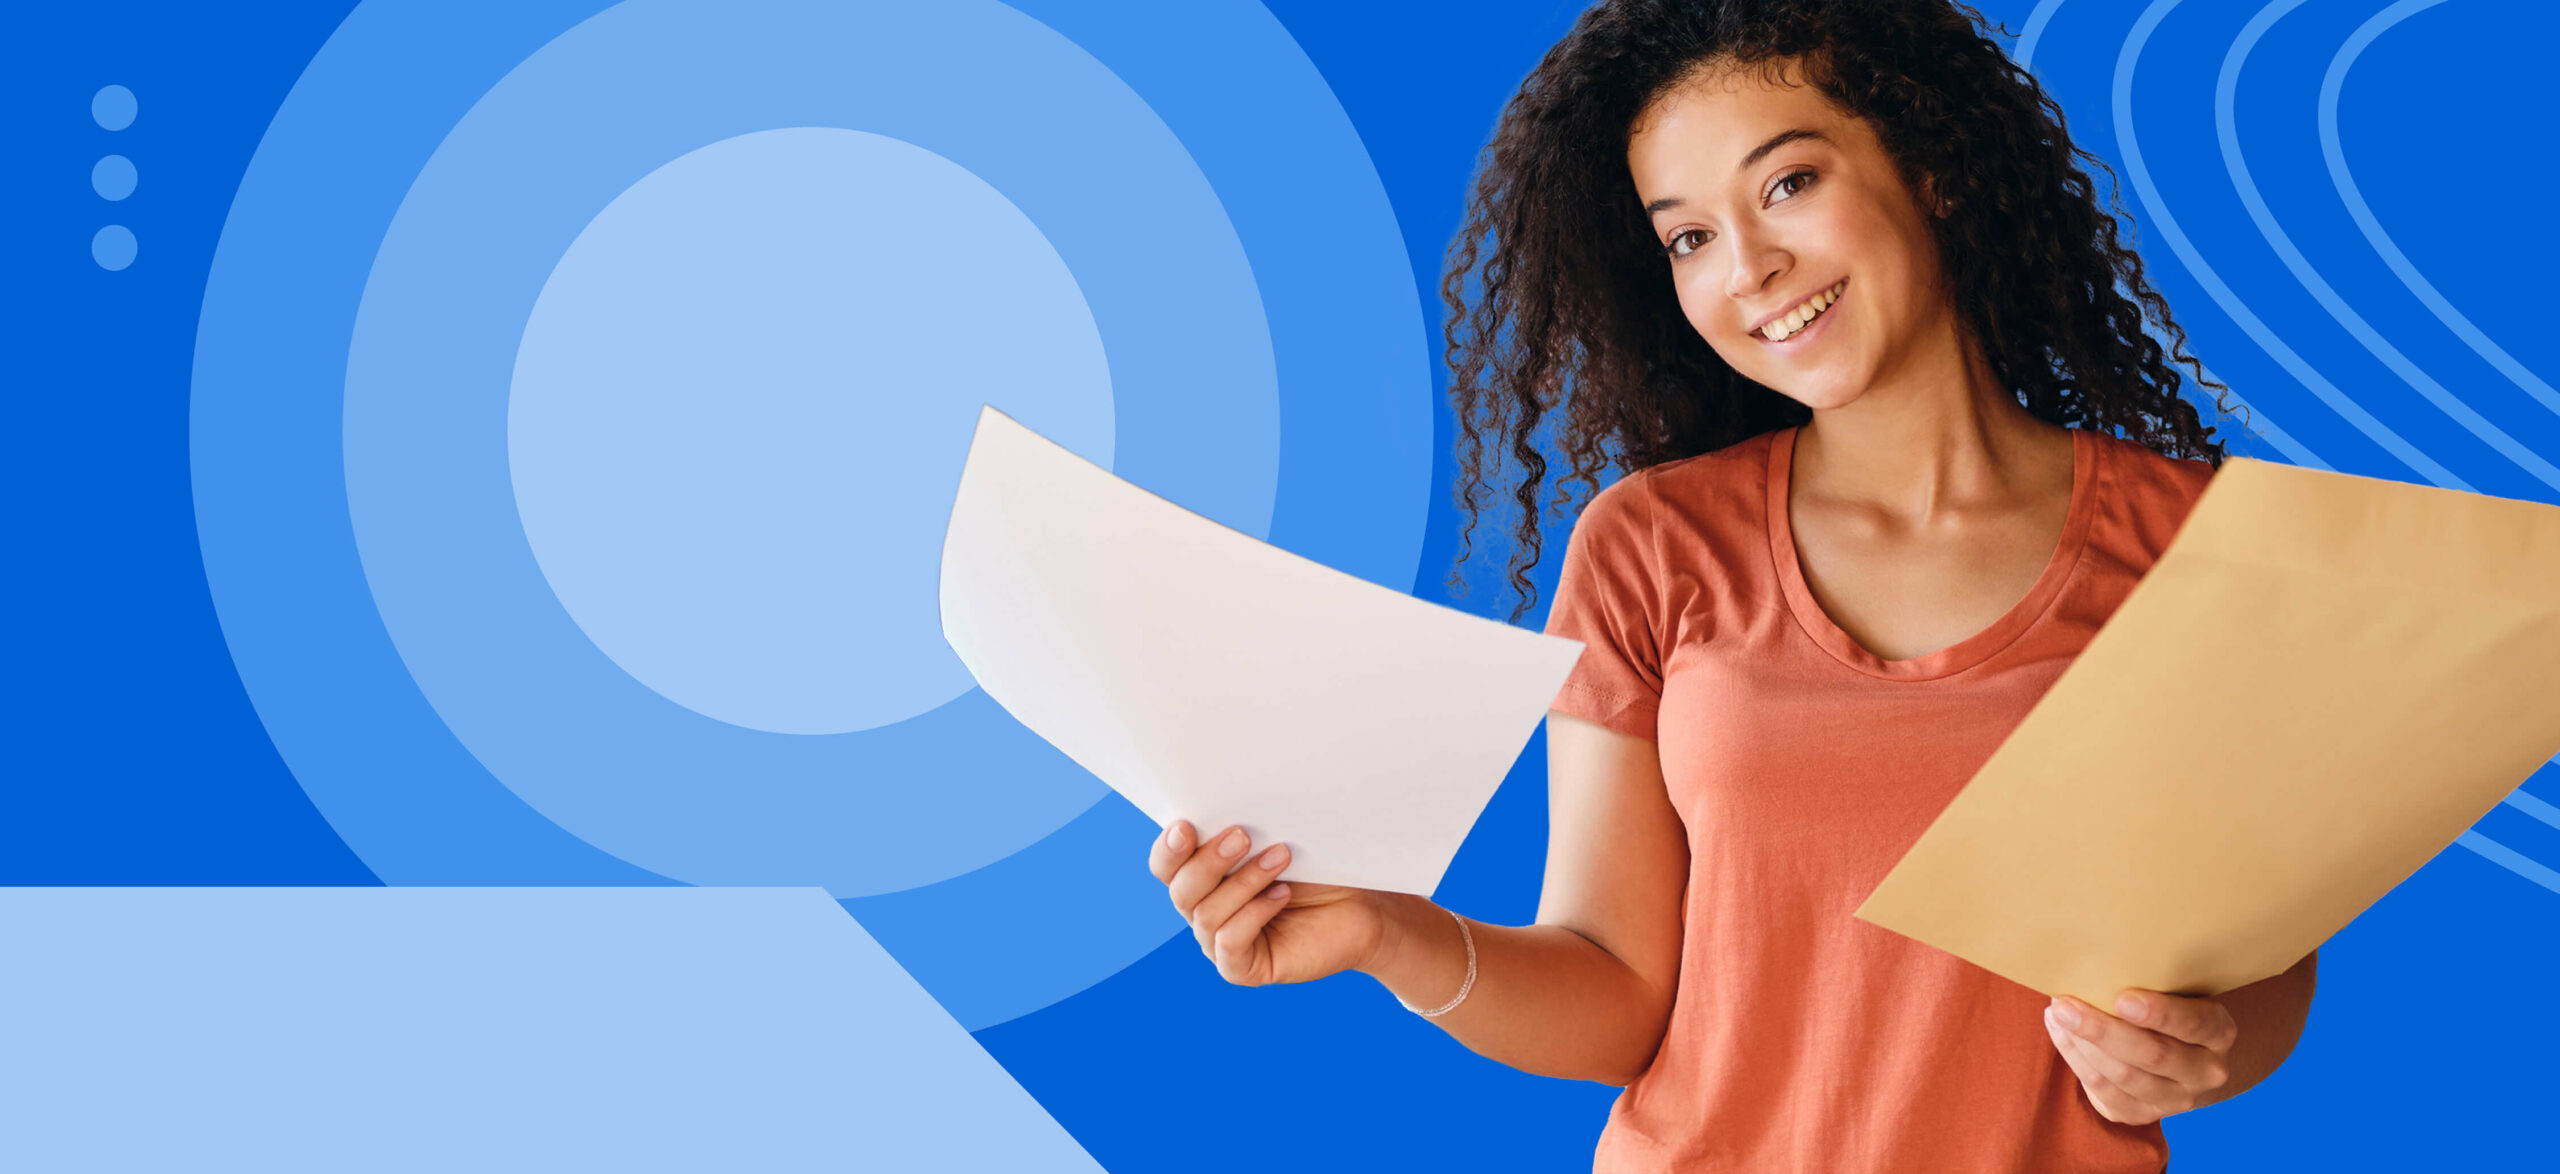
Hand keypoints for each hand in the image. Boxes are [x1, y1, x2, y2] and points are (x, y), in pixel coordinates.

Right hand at [1146, 819, 1383, 987]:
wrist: (1360, 906)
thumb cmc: (1317, 868)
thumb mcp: (1276, 839)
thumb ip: (1243, 829)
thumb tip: (1223, 811)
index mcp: (1202, 877)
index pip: (1165, 865)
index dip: (1168, 848)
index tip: (1185, 826)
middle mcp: (1203, 911)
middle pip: (1180, 890)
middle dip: (1209, 861)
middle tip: (1243, 836)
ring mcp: (1219, 943)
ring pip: (1208, 914)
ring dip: (1245, 882)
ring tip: (1281, 856)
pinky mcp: (1242, 968)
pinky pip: (1230, 942)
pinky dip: (1254, 914)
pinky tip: (1283, 895)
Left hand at [2043, 988, 2238, 1124]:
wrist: (2185, 1057)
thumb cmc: (2170, 1007)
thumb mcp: (2177, 991)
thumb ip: (2152, 981)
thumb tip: (2096, 960)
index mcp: (2218, 1032)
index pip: (2193, 1024)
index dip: (2159, 1013)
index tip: (2121, 998)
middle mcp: (2205, 1071)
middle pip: (2153, 1054)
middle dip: (2103, 1030)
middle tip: (2065, 1004)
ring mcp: (2176, 1099)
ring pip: (2125, 1077)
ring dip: (2083, 1045)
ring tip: (2057, 1013)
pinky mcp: (2143, 1115)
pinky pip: (2104, 1092)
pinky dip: (2077, 1061)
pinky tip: (2060, 1032)